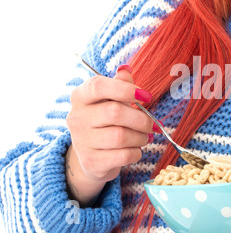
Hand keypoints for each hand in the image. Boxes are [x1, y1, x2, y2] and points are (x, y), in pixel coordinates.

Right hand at [66, 65, 154, 205]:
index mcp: (80, 96)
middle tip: (152, 124)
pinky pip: (123, 155)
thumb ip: (120, 85)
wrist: (93, 157)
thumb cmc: (106, 122)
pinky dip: (136, 152)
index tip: (146, 96)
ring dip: (141, 137)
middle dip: (141, 119)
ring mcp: (82, 141)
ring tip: (145, 137)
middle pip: (115, 112)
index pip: (99, 86)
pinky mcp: (91, 162)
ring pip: (121, 136)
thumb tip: (125, 70)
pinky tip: (136, 149)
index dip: (126, 89)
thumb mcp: (111, 100)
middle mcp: (77, 117)